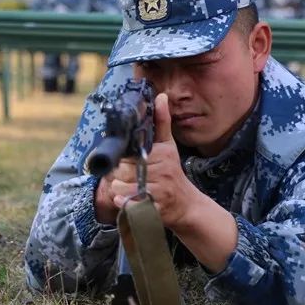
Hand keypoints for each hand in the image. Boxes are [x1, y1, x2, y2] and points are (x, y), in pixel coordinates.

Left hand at [108, 93, 202, 231]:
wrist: (185, 204)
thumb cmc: (173, 172)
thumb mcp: (169, 146)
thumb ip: (162, 121)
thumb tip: (161, 96)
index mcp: (161, 154)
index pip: (129, 152)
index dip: (122, 157)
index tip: (124, 160)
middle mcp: (161, 171)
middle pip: (123, 169)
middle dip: (119, 174)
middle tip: (124, 176)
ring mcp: (159, 190)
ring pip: (122, 186)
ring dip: (119, 189)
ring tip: (126, 188)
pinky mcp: (154, 207)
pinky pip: (129, 203)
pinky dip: (124, 202)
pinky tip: (128, 200)